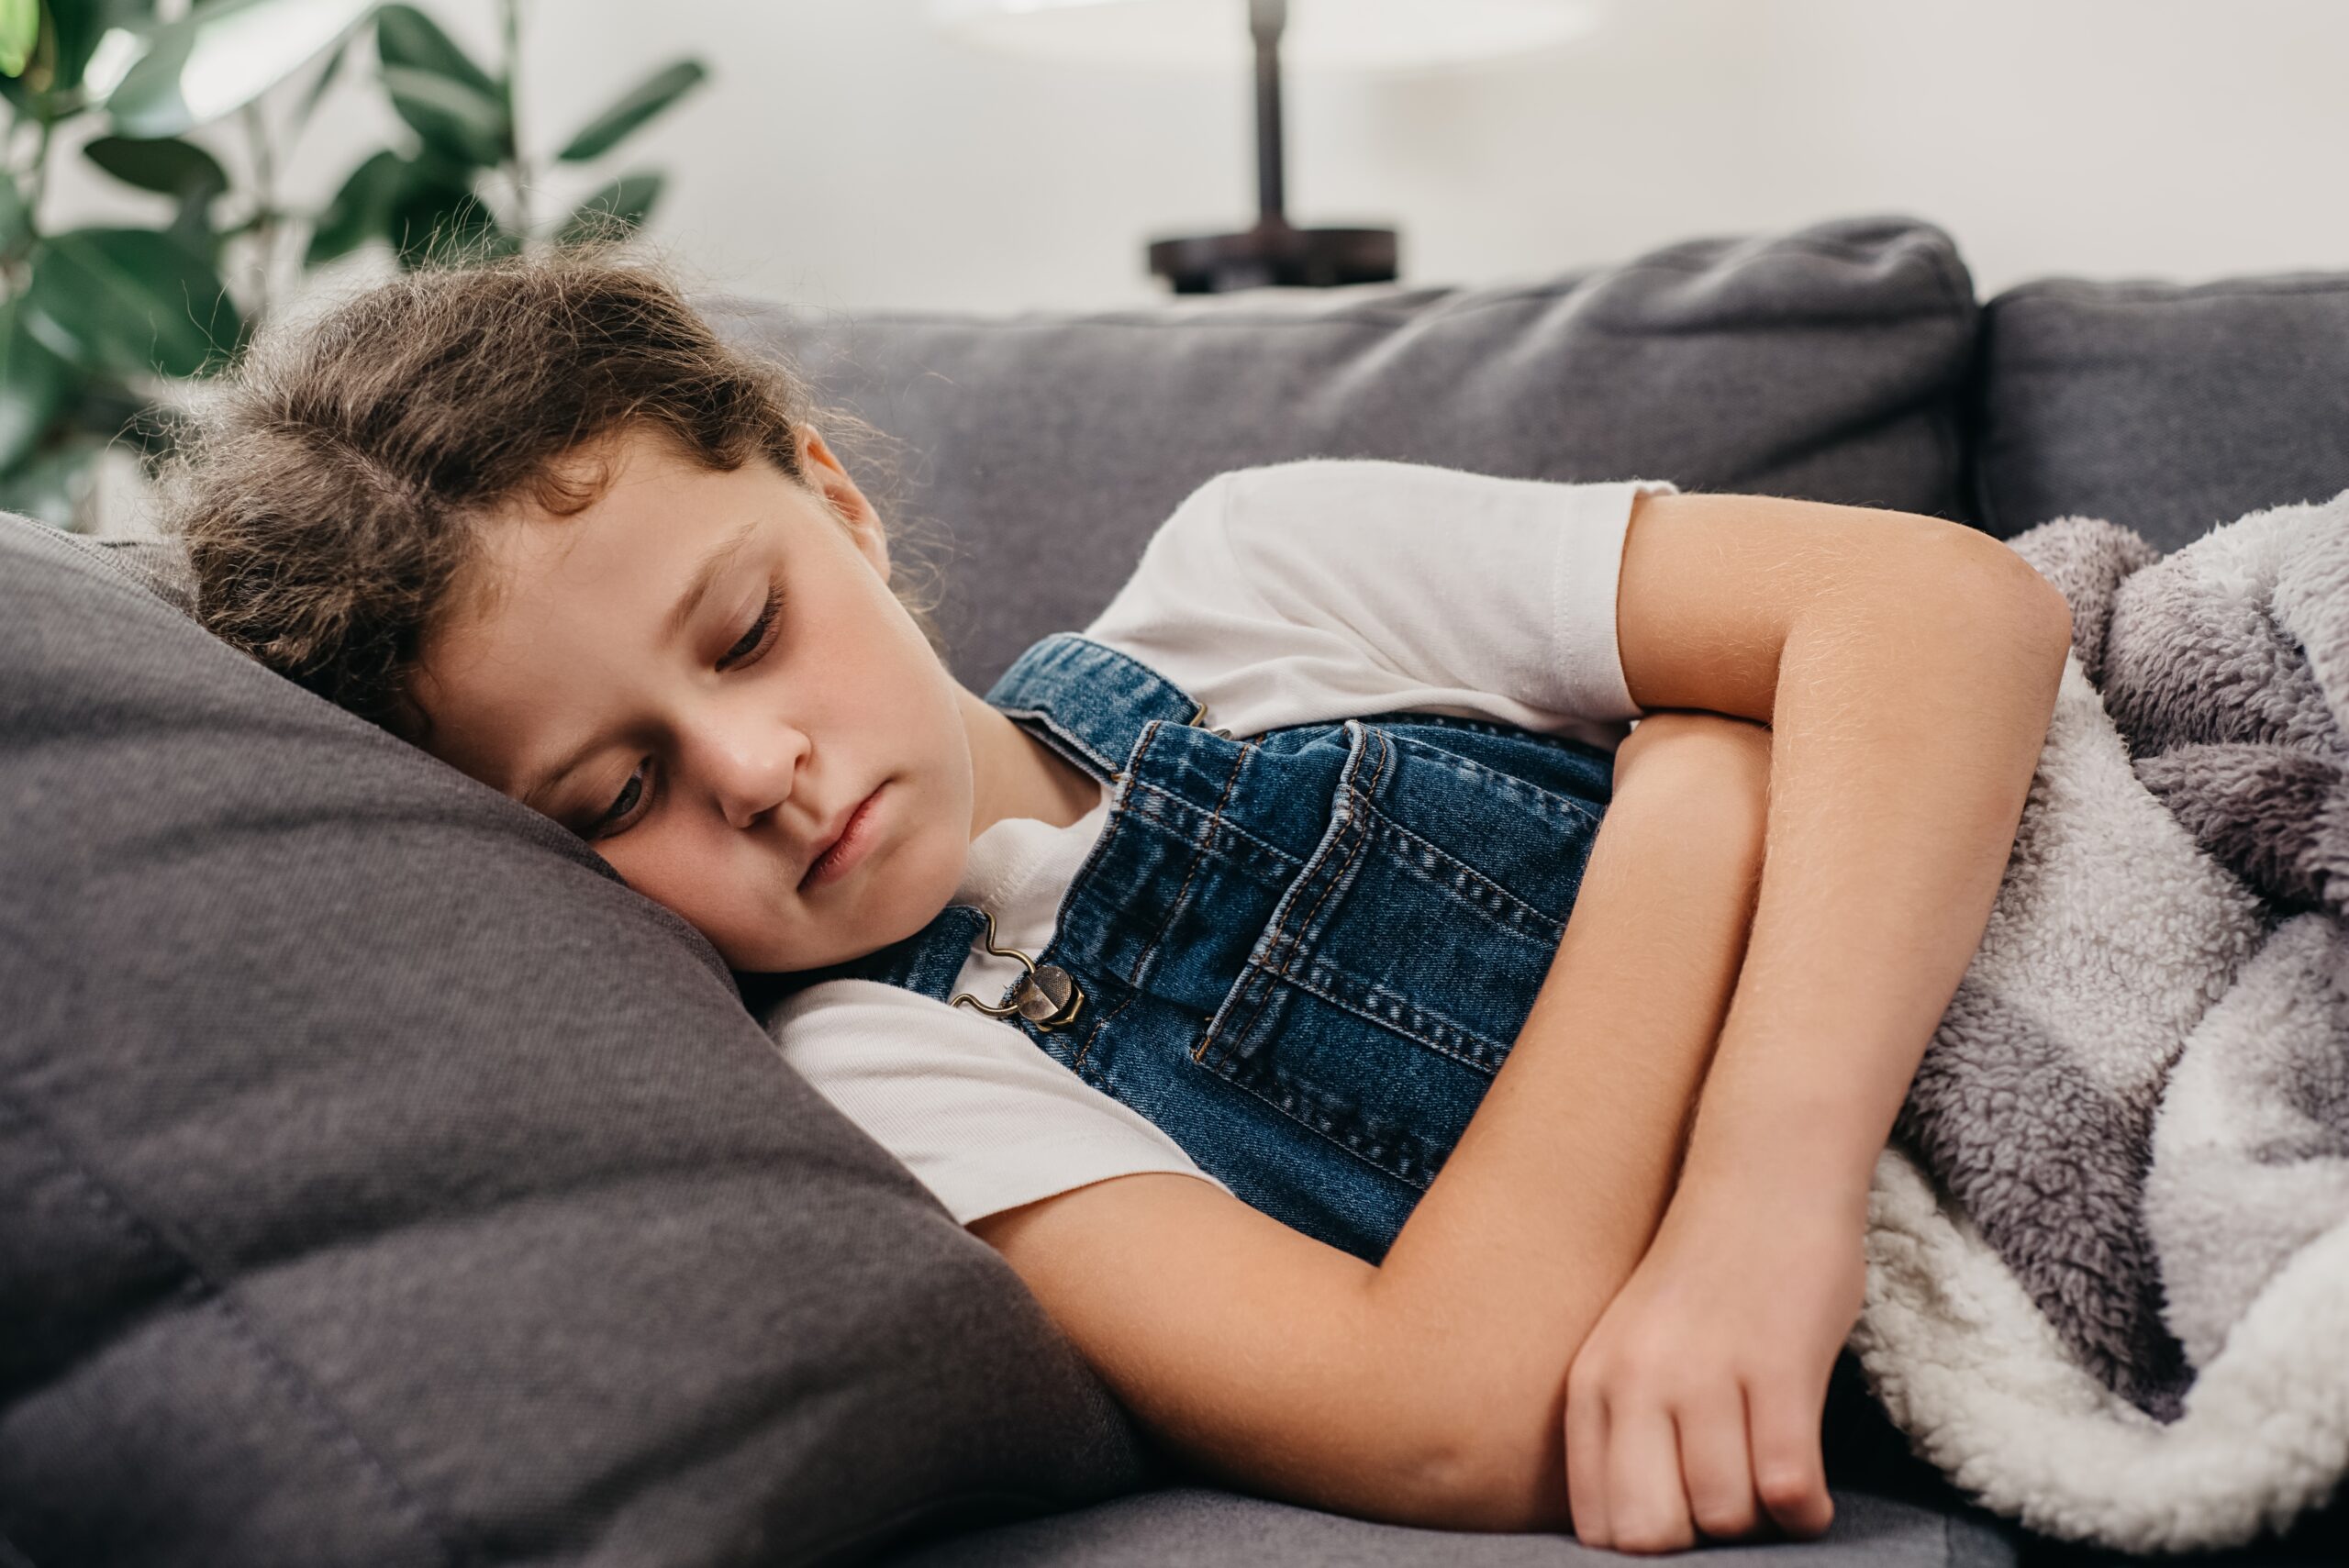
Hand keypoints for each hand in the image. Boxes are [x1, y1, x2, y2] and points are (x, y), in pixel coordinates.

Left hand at [1561, 1180, 1866, 1553]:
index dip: (1647, 1546)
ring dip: (1762, 1523)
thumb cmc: (1708, 1278)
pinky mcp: (1778, 1366)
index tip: (1686, 1532)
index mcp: (1593, 1383)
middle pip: (1652, 1535)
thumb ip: (1628, 1430)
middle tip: (1732, 1510)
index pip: (1596, 1524)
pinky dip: (1807, 1511)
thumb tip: (1650, 1538)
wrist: (1766, 1177)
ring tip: (1774, 1488)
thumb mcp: (1634, 1348)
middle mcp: (1637, 1380)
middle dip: (1699, 1546)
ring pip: (1726, 1517)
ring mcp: (1706, 1372)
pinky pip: (1787, 1486)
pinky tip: (1812, 1494)